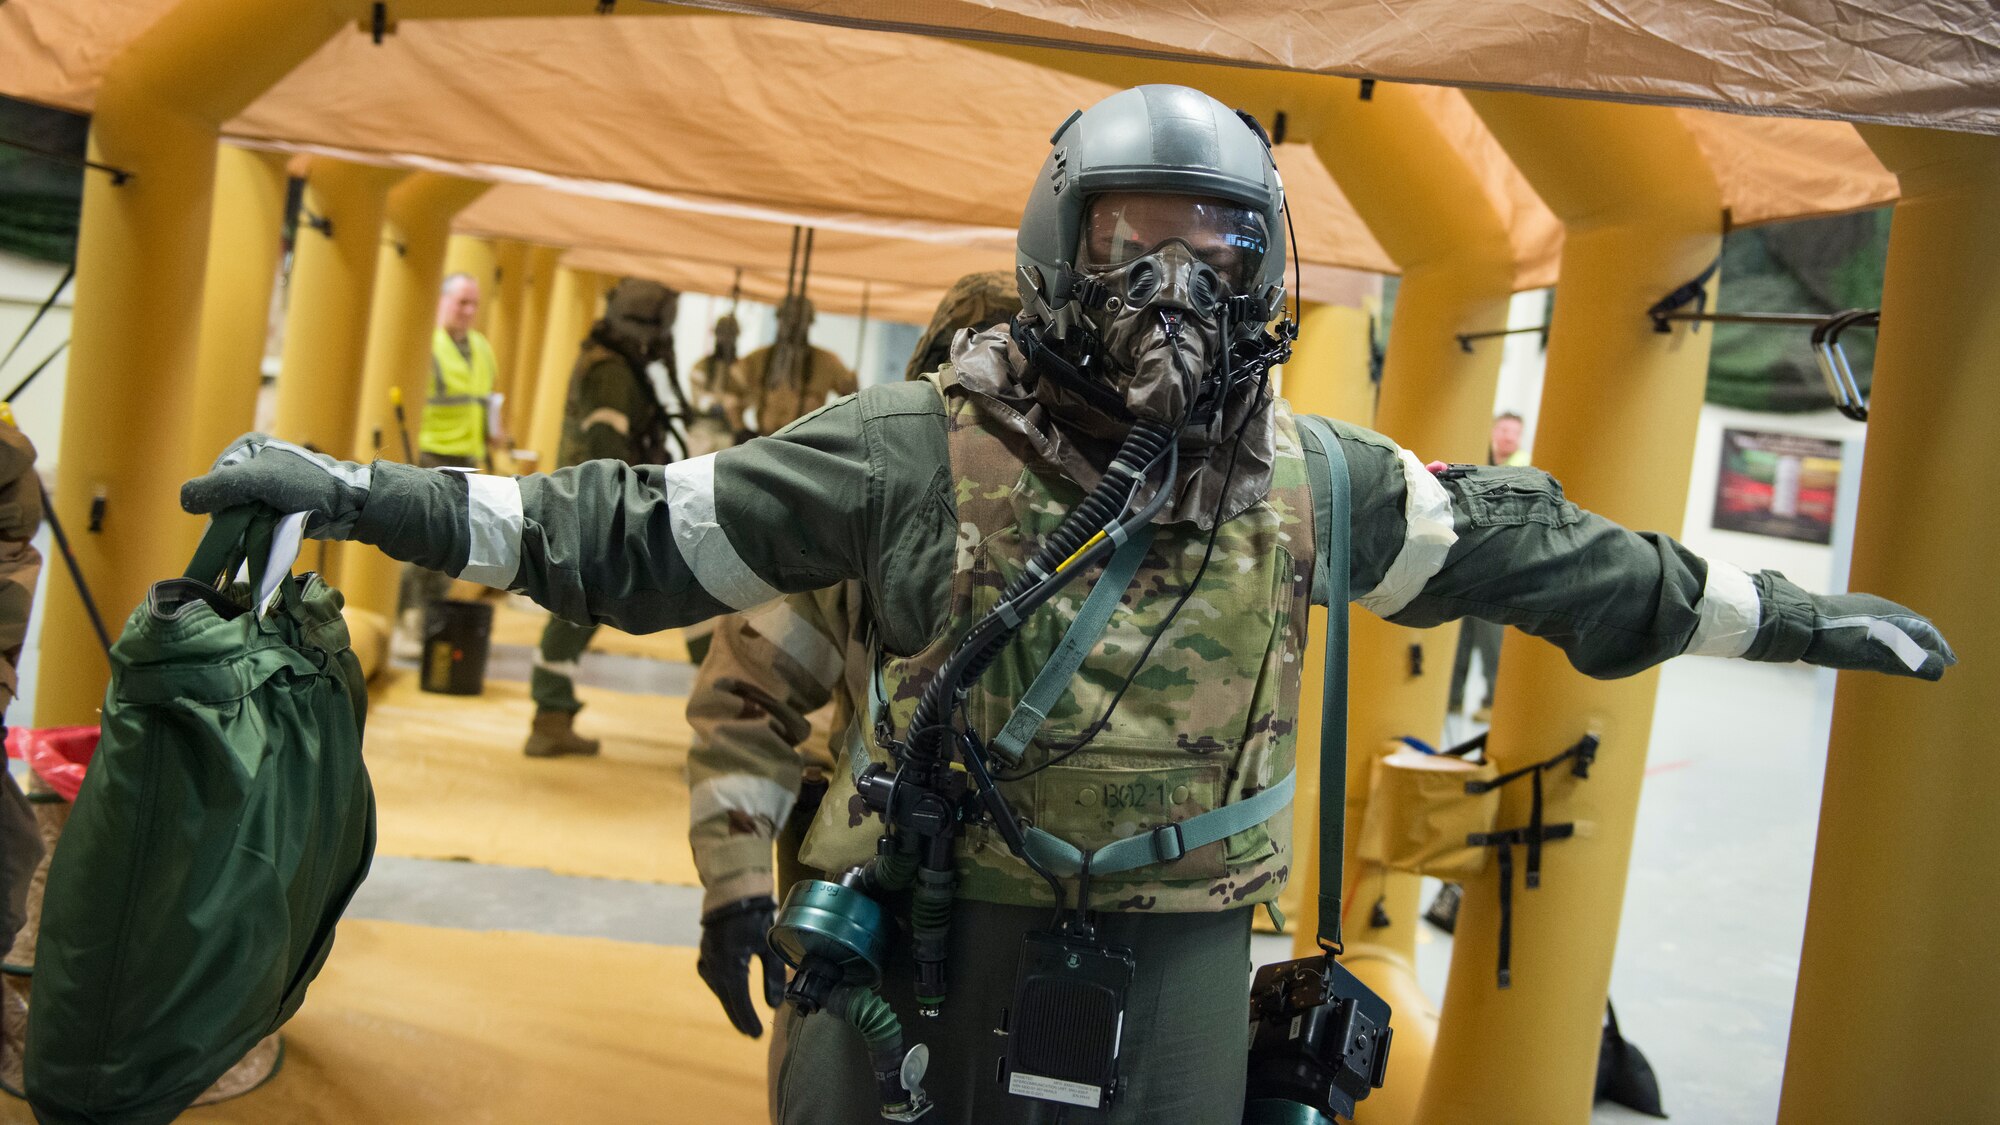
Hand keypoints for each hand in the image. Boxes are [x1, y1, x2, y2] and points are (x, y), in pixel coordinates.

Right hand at [180, 434, 371, 538]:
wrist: (351, 504)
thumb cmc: (308, 485)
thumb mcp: (260, 480)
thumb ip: (221, 486)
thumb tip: (183, 499)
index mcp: (245, 449)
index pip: (212, 482)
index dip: (221, 503)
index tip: (242, 513)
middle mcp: (252, 465)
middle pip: (224, 500)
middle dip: (236, 517)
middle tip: (256, 525)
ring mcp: (265, 487)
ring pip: (238, 515)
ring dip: (247, 528)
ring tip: (266, 530)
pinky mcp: (277, 506)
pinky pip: (254, 523)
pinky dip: (258, 533)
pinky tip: (269, 537)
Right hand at [696, 896, 785, 1036]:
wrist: (733, 891)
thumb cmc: (755, 917)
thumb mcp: (768, 947)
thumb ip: (771, 976)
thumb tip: (774, 1004)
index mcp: (730, 966)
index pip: (739, 1001)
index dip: (748, 1020)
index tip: (756, 1035)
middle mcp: (713, 966)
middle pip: (727, 999)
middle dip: (739, 1017)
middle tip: (751, 1033)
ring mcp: (706, 959)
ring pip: (718, 990)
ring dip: (731, 1003)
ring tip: (743, 1017)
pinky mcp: (704, 953)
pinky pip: (713, 978)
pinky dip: (723, 989)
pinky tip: (731, 992)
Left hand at [1804, 590, 1955, 680]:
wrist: (1794, 621)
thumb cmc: (1837, 639)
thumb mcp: (1875, 656)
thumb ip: (1908, 662)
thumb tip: (1940, 669)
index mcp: (1892, 614)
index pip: (1925, 631)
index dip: (1938, 647)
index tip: (1949, 660)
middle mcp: (1879, 606)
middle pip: (1911, 624)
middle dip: (1926, 641)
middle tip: (1937, 657)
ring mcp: (1860, 607)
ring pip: (1892, 622)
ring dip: (1906, 637)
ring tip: (1912, 651)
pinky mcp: (1843, 612)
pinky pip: (1874, 622)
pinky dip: (1887, 633)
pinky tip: (1878, 641)